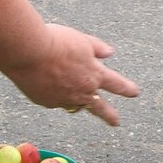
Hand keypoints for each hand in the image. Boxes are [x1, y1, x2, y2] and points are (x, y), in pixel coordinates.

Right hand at [3, 23, 138, 125]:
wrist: (28, 52)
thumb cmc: (55, 42)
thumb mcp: (81, 39)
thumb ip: (96, 47)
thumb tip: (110, 52)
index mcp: (94, 74)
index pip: (116, 84)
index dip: (127, 89)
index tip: (135, 93)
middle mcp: (82, 91)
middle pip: (100, 107)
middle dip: (109, 115)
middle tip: (116, 122)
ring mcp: (64, 99)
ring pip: (74, 105)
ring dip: (78, 103)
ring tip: (77, 102)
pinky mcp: (46, 102)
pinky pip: (53, 100)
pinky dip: (54, 93)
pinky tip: (46, 83)